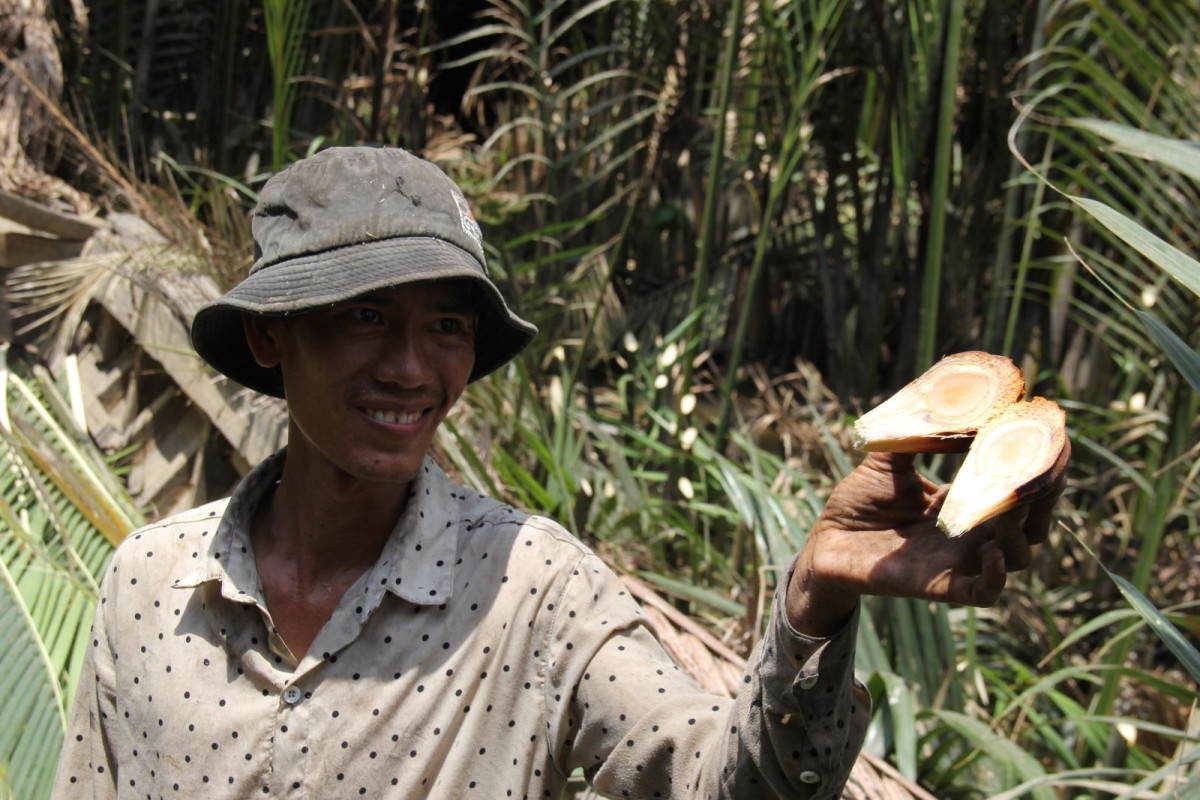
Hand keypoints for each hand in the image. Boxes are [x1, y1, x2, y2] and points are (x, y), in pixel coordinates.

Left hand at [785, 449, 1066, 636]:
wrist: (825, 540)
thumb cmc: (858, 501)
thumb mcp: (888, 459)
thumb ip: (916, 432)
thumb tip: (948, 396)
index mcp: (964, 502)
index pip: (1016, 487)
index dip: (1039, 468)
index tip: (1055, 441)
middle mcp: (970, 533)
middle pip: (1029, 524)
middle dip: (1043, 501)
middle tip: (1045, 476)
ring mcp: (959, 562)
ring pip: (1016, 557)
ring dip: (1022, 535)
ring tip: (1012, 511)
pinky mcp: (940, 587)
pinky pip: (984, 592)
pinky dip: (996, 577)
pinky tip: (993, 553)